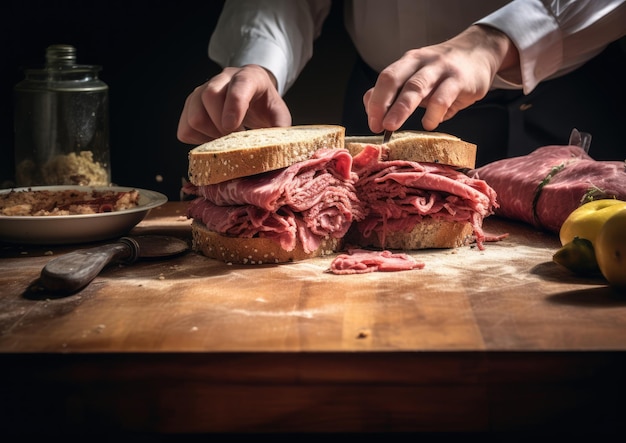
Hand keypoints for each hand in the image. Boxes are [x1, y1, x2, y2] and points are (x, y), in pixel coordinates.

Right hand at [177, 64, 291, 143]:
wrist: (254, 96)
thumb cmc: (265, 107)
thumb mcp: (279, 116)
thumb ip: (280, 132)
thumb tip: (276, 153)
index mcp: (249, 77)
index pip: (239, 84)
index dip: (235, 105)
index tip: (233, 128)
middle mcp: (222, 80)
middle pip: (209, 96)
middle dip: (221, 125)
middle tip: (234, 141)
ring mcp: (202, 92)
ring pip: (194, 114)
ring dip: (210, 136)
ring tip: (226, 141)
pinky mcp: (190, 107)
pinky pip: (185, 129)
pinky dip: (198, 141)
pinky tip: (214, 140)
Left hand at [363, 25, 519, 132]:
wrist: (480, 51)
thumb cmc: (443, 71)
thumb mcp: (419, 77)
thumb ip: (398, 91)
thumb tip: (371, 109)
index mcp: (408, 62)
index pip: (385, 78)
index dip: (375, 101)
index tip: (372, 123)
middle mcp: (421, 62)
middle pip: (395, 79)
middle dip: (382, 103)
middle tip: (377, 126)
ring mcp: (441, 69)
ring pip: (416, 87)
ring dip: (401, 108)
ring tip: (392, 126)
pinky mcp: (460, 80)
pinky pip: (443, 97)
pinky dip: (433, 113)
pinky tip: (429, 124)